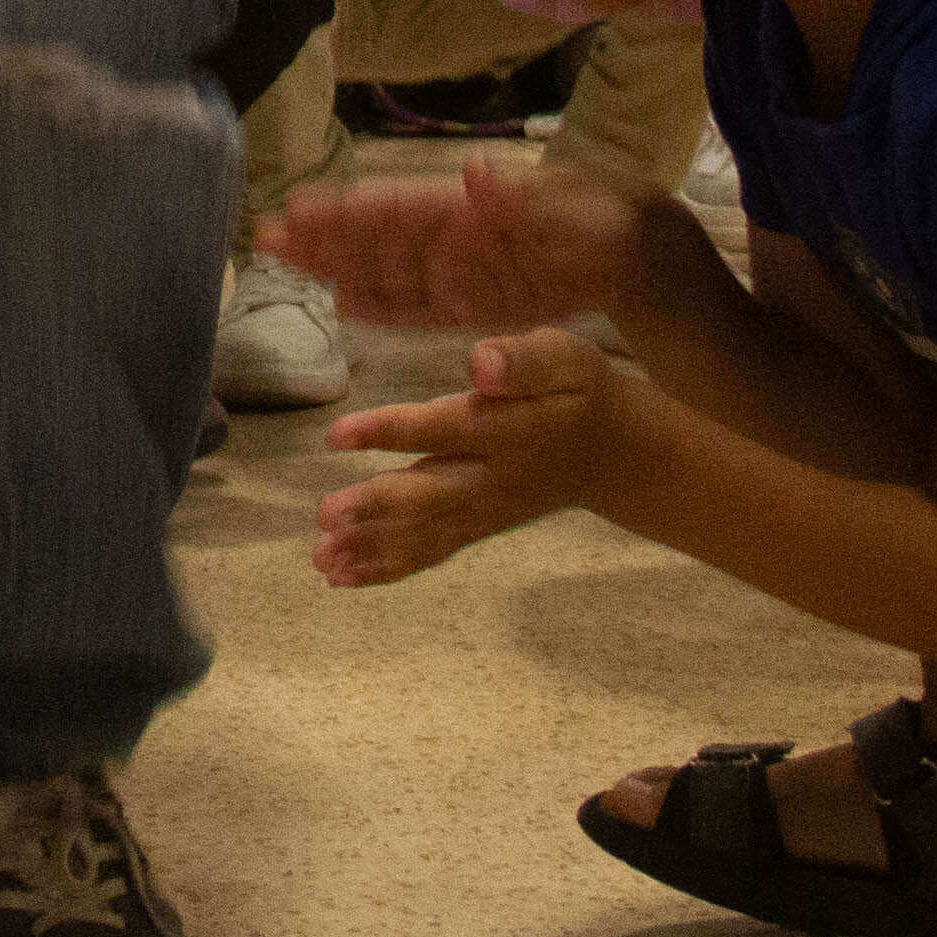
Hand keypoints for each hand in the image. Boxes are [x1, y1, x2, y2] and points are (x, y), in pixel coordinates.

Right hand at [277, 153, 646, 333]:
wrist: (635, 249)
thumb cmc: (600, 214)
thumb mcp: (567, 203)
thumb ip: (515, 196)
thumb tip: (470, 172)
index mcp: (467, 206)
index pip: (394, 208)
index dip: (346, 211)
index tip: (299, 209)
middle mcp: (454, 235)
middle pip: (376, 238)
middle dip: (323, 237)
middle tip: (266, 234)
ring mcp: (461, 269)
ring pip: (386, 270)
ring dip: (339, 266)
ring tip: (289, 261)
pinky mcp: (476, 302)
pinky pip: (418, 307)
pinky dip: (383, 305)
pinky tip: (347, 302)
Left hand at [313, 326, 630, 588]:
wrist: (614, 452)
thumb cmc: (578, 390)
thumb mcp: (566, 359)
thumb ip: (525, 361)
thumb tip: (481, 364)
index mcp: (507, 430)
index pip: (442, 429)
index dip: (390, 431)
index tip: (337, 434)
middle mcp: (492, 478)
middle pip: (429, 495)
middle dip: (376, 508)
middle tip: (326, 517)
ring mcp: (484, 510)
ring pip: (425, 533)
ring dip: (372, 547)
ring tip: (322, 560)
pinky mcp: (477, 527)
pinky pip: (432, 551)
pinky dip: (388, 567)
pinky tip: (342, 577)